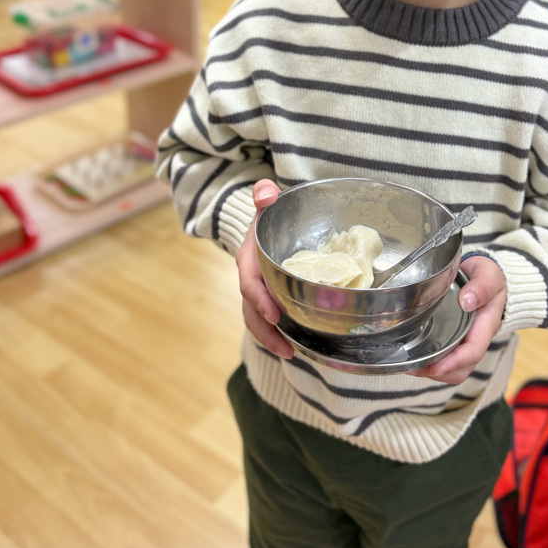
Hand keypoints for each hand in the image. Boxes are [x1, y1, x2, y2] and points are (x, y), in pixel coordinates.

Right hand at [235, 179, 293, 359]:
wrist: (269, 223)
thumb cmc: (271, 214)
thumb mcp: (268, 202)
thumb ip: (265, 194)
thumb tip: (265, 193)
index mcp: (248, 259)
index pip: (249, 283)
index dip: (259, 299)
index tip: (274, 314)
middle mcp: (251, 280)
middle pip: (252, 310)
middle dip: (266, 331)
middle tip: (287, 349)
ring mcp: (260, 292)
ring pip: (259, 320)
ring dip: (272, 339)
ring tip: (292, 354)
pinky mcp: (271, 299)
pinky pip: (271, 320)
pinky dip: (281, 333)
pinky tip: (299, 345)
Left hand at [409, 256, 506, 384]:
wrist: (483, 275)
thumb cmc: (487, 276)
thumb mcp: (488, 275)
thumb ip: (481, 287)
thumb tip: (466, 301)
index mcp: (486, 326)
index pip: (473, 352)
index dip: (454, 363)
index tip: (435, 367)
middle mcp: (475, 338)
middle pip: (461, 368)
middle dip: (438, 372)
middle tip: (413, 368)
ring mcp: (464, 340)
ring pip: (452, 369)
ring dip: (432, 372)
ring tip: (408, 366)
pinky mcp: (453, 339)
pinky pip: (444, 358)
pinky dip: (430, 363)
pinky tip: (413, 356)